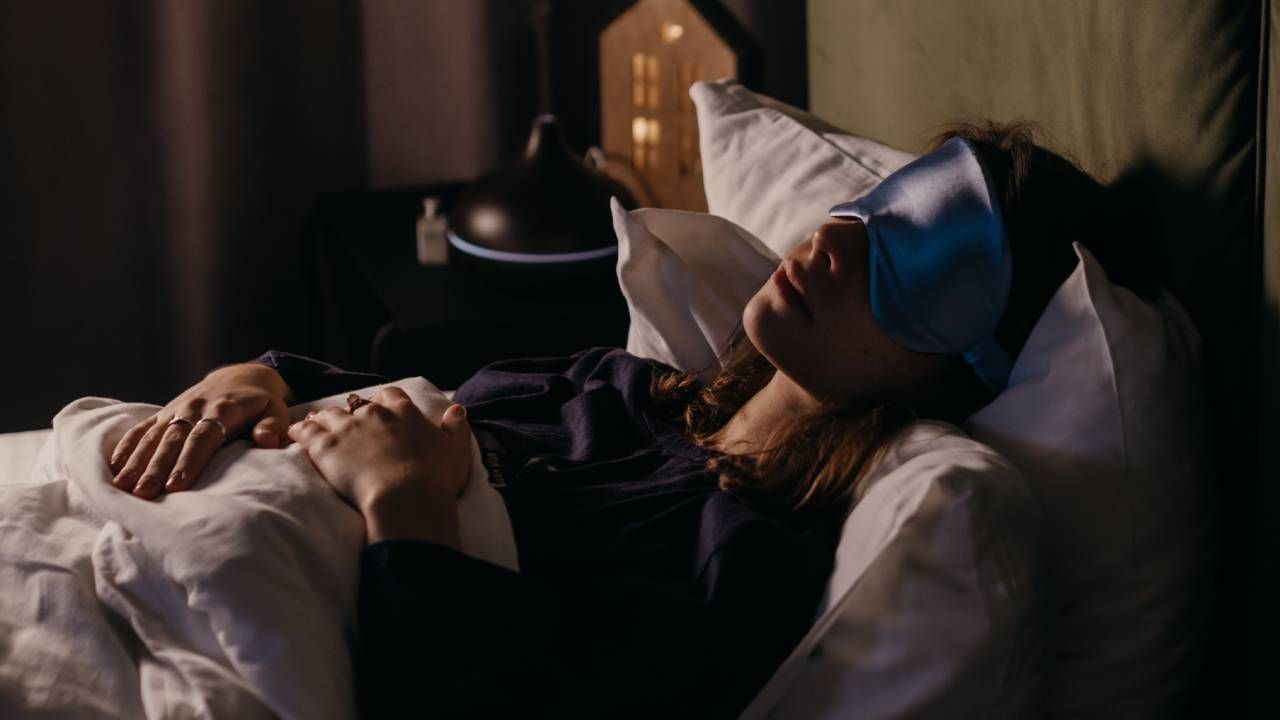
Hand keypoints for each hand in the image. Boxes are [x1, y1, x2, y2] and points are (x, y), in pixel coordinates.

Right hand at [109, 363, 293, 498]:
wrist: (239, 377)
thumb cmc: (261, 404)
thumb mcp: (276, 411)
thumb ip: (273, 426)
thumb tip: (269, 439)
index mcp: (223, 410)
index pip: (203, 438)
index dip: (189, 461)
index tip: (176, 486)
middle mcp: (194, 408)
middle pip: (173, 440)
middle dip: (157, 468)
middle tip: (144, 494)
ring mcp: (175, 410)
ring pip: (153, 436)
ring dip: (137, 461)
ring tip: (122, 487)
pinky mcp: (163, 413)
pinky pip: (141, 429)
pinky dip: (127, 446)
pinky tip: (114, 467)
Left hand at [287, 386, 470, 546]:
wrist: (407, 498)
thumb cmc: (435, 478)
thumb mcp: (457, 451)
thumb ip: (457, 427)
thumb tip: (457, 409)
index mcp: (404, 411)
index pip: (391, 395)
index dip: (386, 402)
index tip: (383, 411)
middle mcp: (374, 413)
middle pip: (358, 404)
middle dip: (354, 413)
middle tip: (352, 426)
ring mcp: (347, 428)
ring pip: (330, 414)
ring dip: (325, 419)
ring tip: (320, 426)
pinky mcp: (325, 446)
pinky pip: (305, 431)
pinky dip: (300, 430)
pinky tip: (295, 432)